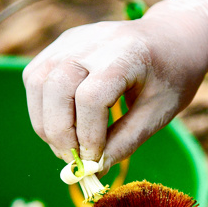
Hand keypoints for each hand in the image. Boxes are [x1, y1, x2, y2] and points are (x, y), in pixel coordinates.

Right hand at [22, 9, 207, 167]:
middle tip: (75, 160)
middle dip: (60, 133)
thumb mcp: (159, 113)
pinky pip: (36, 77)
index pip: (91, 98)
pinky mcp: (61, 44)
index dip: (88, 135)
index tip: (96, 160)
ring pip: (37, 81)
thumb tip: (95, 169)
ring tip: (67, 146)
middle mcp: (92, 41)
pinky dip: (42, 108)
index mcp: (125, 54)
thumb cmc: (172, 76)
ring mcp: (72, 39)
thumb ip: (126, 140)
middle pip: (55, 87)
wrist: (172, 37)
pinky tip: (63, 125)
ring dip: (45, 122)